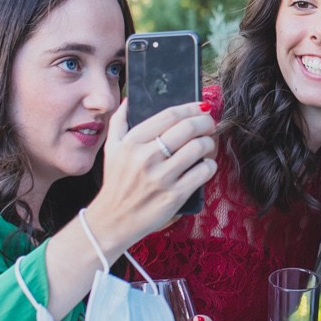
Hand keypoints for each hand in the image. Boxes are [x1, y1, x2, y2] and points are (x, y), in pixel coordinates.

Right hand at [85, 104, 216, 248]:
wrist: (113, 220)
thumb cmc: (116, 183)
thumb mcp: (110, 149)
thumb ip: (118, 122)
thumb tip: (128, 100)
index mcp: (132, 142)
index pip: (170, 115)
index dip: (191, 108)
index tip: (201, 107)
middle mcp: (146, 157)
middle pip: (188, 128)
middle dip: (205, 122)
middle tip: (209, 125)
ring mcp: (161, 177)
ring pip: (199, 148)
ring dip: (209, 143)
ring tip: (207, 145)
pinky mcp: (175, 195)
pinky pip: (204, 171)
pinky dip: (209, 165)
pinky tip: (205, 165)